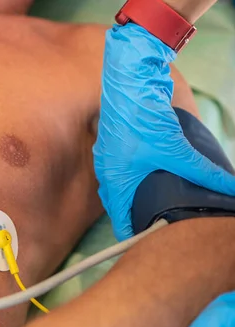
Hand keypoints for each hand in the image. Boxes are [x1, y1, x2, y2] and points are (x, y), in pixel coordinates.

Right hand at [93, 23, 234, 240]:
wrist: (129, 83)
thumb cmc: (144, 119)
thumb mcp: (177, 149)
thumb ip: (203, 172)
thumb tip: (229, 187)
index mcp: (115, 181)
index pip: (120, 220)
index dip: (135, 234)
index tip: (151, 242)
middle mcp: (105, 172)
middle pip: (116, 205)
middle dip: (133, 215)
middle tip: (154, 222)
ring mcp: (104, 157)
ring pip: (115, 186)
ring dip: (129, 195)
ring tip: (151, 199)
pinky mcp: (110, 143)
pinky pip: (116, 169)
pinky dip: (127, 177)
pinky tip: (145, 171)